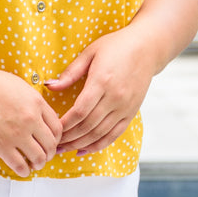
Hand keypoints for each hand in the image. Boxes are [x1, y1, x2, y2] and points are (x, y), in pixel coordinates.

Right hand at [0, 65, 62, 176]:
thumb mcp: (18, 85)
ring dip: (38, 163)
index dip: (55, 138)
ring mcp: (16, 133)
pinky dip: (24, 171)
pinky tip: (22, 169)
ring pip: (38, 158)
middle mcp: (30, 119)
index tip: (50, 141)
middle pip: (50, 144)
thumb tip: (37, 114)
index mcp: (36, 102)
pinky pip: (19, 165)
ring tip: (34, 164)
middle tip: (44, 155)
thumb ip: (31, 101)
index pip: (57, 127)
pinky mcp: (0, 145)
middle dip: (49, 153)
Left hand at [45, 32, 153, 154]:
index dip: (65, 124)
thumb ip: (70, 73)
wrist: (148, 48)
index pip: (80, 111)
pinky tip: (83, 149)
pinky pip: (114, 135)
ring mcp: (125, 107)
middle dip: (69, 137)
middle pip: (88, 126)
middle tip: (53, 144)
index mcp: (102, 81)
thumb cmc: (117, 46)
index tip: (52, 128)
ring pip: (100, 134)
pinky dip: (98, 145)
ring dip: (80, 144)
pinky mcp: (131, 113)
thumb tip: (49, 86)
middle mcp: (115, 97)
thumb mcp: (90, 53)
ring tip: (64, 149)